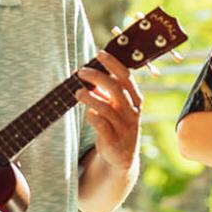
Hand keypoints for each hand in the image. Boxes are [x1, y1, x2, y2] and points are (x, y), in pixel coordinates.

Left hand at [77, 50, 142, 169]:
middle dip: (98, 77)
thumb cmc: (116, 126)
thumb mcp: (115, 107)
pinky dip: (92, 116)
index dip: (113, 64)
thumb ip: (104, 92)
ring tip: (77, 92)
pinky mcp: (113, 140)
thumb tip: (87, 74)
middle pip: (116, 88)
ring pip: (107, 107)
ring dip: (90, 97)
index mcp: (134, 100)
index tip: (99, 54)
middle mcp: (131, 111)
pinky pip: (101, 125)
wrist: (121, 157)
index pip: (126, 77)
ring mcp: (123, 126)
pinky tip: (87, 113)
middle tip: (81, 71)